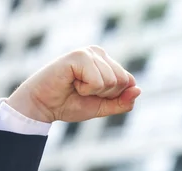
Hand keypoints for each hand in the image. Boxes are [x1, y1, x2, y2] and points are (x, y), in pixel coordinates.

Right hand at [6, 46, 140, 122]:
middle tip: (83, 91)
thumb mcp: (102, 107)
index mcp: (106, 61)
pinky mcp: (79, 56)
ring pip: (112, 81)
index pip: (128, 81)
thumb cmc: (69, 104)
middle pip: (123, 81)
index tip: (92, 95)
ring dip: (93, 92)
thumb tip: (139, 90)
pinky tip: (71, 83)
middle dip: (105, 94)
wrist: (43, 107)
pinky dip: (86, 89)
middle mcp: (99, 53)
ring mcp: (89, 52)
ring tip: (76, 86)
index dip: (113, 96)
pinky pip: (98, 81)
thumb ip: (122, 102)